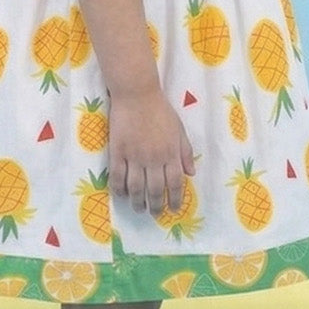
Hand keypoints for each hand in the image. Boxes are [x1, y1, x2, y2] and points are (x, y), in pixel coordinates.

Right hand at [107, 88, 195, 215]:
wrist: (137, 94)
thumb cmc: (160, 110)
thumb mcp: (179, 130)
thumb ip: (185, 152)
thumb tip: (191, 174)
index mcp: (171, 153)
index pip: (175, 183)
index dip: (175, 199)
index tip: (173, 209)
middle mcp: (154, 158)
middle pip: (155, 190)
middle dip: (156, 206)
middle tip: (155, 214)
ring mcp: (135, 156)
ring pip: (136, 187)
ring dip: (137, 202)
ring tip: (139, 209)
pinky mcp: (118, 152)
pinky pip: (118, 176)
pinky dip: (119, 188)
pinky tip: (121, 195)